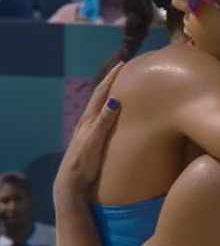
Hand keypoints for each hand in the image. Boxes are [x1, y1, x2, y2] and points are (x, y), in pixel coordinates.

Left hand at [54, 63, 123, 195]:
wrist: (71, 181)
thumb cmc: (84, 162)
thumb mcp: (94, 140)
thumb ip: (103, 121)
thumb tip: (114, 100)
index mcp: (89, 119)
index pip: (102, 93)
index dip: (111, 78)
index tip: (123, 64)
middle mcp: (88, 121)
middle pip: (100, 96)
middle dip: (111, 82)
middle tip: (123, 70)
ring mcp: (88, 130)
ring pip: (100, 106)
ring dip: (110, 94)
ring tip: (120, 86)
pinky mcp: (91, 139)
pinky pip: (102, 117)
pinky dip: (109, 108)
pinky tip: (113, 112)